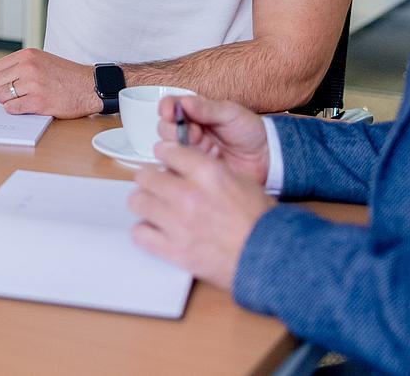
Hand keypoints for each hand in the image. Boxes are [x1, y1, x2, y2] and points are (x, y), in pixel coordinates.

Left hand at [0, 48, 101, 118]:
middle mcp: (28, 68)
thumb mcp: (43, 59)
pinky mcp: (38, 102)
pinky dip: (13, 109)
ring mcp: (33, 85)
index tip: (2, 83)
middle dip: (1, 90)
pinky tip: (22, 107)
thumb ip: (22, 65)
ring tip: (17, 100)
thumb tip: (0, 77)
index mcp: (28, 55)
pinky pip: (12, 108)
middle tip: (10, 94)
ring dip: (7, 101)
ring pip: (2, 96)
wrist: (88, 86)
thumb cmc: (67, 74)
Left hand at [129, 142, 274, 289]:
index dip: (164, 155)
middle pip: (145, 175)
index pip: (166, 151)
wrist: (271, 258)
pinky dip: (145, 231)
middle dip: (151, 179)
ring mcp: (177, 223)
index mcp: (206, 173)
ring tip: (156, 207)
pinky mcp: (174, 250)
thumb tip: (184, 163)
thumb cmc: (261, 220)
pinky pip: (140, 233)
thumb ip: (208, 168)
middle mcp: (187, 195)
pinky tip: (157, 230)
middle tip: (158, 186)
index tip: (164, 160)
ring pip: (137, 201)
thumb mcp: (240, 180)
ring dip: (146, 202)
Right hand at [157, 94, 269, 185]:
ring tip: (206, 149)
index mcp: (195, 112)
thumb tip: (185, 103)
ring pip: (169, 148)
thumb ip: (206, 108)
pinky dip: (187, 164)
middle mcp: (189, 130)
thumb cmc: (250, 131)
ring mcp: (191, 151)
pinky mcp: (195, 169)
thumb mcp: (230, 114)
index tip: (170, 113)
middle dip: (175, 130)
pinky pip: (179, 167)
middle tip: (196, 134)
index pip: (171, 106)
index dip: (166, 108)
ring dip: (182, 148)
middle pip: (165, 128)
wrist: (267, 159)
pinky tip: (204, 162)